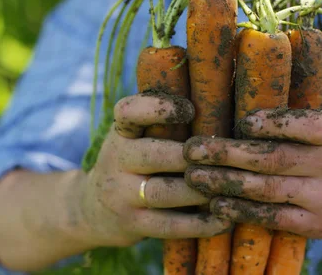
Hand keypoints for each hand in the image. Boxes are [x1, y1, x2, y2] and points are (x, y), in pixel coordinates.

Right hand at [79, 93, 230, 247]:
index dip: (158, 108)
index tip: (190, 110)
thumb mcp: (134, 137)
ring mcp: (121, 194)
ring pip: (164, 192)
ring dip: (201, 191)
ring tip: (230, 187)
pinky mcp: (132, 224)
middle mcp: (116, 160)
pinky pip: (169, 225)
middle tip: (223, 156)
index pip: (128, 111)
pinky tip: (224, 218)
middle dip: (191, 156)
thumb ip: (163, 121)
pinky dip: (200, 224)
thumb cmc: (131, 163)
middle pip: (154, 155)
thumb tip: (218, 95)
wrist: (92, 209)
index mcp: (121, 132)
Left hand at [183, 107, 321, 239]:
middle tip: (192, 149)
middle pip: (275, 159)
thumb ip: (296, 114)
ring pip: (267, 190)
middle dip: (228, 154)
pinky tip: (216, 204)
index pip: (309, 125)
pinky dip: (241, 211)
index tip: (242, 122)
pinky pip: (271, 217)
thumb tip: (238, 83)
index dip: (275, 123)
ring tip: (194, 175)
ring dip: (225, 183)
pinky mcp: (315, 225)